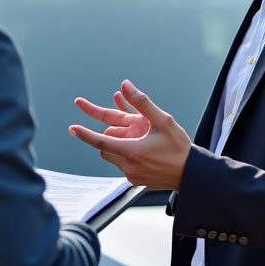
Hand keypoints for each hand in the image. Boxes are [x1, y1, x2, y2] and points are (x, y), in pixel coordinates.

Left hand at [69, 80, 191, 190]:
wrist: (191, 174)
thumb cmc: (179, 148)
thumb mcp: (163, 121)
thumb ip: (141, 102)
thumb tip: (124, 86)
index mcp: (133, 151)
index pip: (101, 141)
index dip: (85, 134)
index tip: (72, 128)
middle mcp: (128, 165)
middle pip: (106, 146)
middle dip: (112, 133)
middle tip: (129, 124)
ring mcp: (131, 175)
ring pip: (113, 154)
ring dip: (120, 142)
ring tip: (141, 136)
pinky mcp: (135, 180)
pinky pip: (122, 163)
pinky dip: (127, 152)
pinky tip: (144, 147)